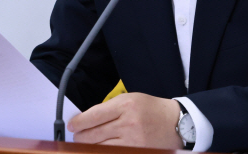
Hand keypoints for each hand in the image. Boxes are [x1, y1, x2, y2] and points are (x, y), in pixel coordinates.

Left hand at [68, 92, 182, 148]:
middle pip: (94, 134)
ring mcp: (133, 141)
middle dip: (80, 136)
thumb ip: (109, 108)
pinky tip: (98, 150)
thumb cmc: (152, 109)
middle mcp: (128, 123)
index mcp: (125, 105)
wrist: (175, 123)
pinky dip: (102, 152)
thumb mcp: (130, 99)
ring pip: (100, 148)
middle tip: (76, 135)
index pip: (94, 115)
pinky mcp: (136, 152)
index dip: (79, 122)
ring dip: (88, 147)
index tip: (72, 125)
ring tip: (84, 143)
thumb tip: (87, 119)